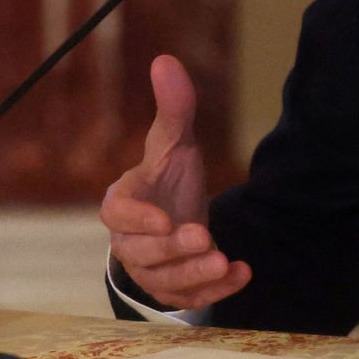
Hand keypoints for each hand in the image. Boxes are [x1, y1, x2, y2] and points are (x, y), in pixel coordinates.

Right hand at [100, 55, 251, 309]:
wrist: (178, 217)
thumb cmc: (167, 179)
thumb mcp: (174, 143)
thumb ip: (173, 108)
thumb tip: (166, 60)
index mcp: (122, 203)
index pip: (116, 214)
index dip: (135, 219)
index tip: (162, 219)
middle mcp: (129, 241)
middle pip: (140, 254)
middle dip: (172, 250)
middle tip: (203, 236)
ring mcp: (150, 270)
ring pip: (164, 282)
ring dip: (194, 275)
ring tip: (223, 260)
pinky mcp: (174, 290)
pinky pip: (190, 298)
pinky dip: (216, 291)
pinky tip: (242, 272)